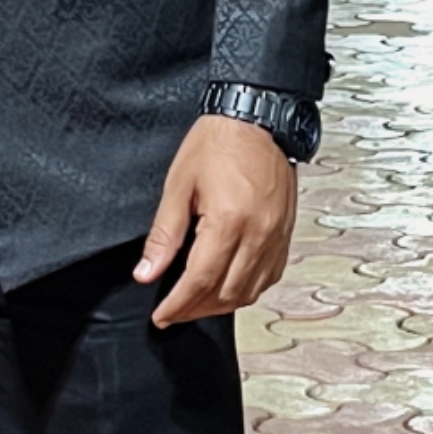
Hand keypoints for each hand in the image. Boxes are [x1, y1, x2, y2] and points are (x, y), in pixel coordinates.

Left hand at [135, 114, 297, 325]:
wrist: (257, 118)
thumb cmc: (218, 142)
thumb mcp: (179, 186)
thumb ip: (164, 235)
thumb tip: (147, 272)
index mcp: (229, 221)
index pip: (200, 281)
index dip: (178, 305)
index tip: (162, 316)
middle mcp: (258, 234)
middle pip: (226, 294)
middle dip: (196, 310)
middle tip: (174, 312)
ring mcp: (276, 236)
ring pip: (250, 291)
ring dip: (221, 305)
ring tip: (196, 303)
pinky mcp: (285, 233)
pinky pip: (269, 277)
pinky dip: (247, 290)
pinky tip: (229, 287)